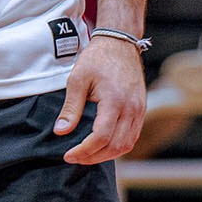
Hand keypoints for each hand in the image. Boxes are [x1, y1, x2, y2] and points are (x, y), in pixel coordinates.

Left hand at [54, 36, 147, 163]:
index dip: (84, 150)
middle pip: (116, 146)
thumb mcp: (77, 79)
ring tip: (86, 155)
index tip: (68, 155)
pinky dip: (117, 146)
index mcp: (115, 101)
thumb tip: (60, 131)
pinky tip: (101, 146)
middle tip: (74, 158)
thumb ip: (70, 108)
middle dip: (94, 157)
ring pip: (127, 145)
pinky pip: (132, 136)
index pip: (102, 137)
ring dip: (107, 155)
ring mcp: (140, 111)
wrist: (120, 43)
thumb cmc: (97, 59)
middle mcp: (132, 109)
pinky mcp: (141, 110)